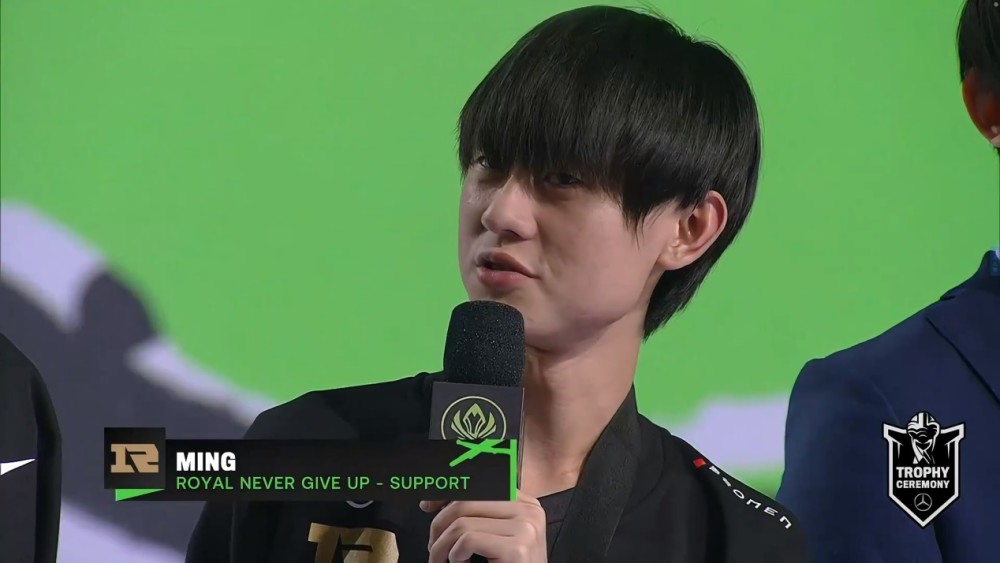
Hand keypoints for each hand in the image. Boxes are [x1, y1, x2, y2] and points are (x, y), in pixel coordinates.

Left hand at [420, 491, 546, 561]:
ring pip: (463, 522)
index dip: (448, 493)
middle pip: (467, 501)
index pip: (480, 484)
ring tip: (441, 559)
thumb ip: (475, 515)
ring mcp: (525, 528)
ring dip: (442, 545)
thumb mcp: (493, 536)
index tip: (427, 505)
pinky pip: (468, 540)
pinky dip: (454, 555)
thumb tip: (434, 500)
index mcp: (524, 503)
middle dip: (440, 523)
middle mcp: (529, 511)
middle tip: (433, 546)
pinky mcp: (517, 549)